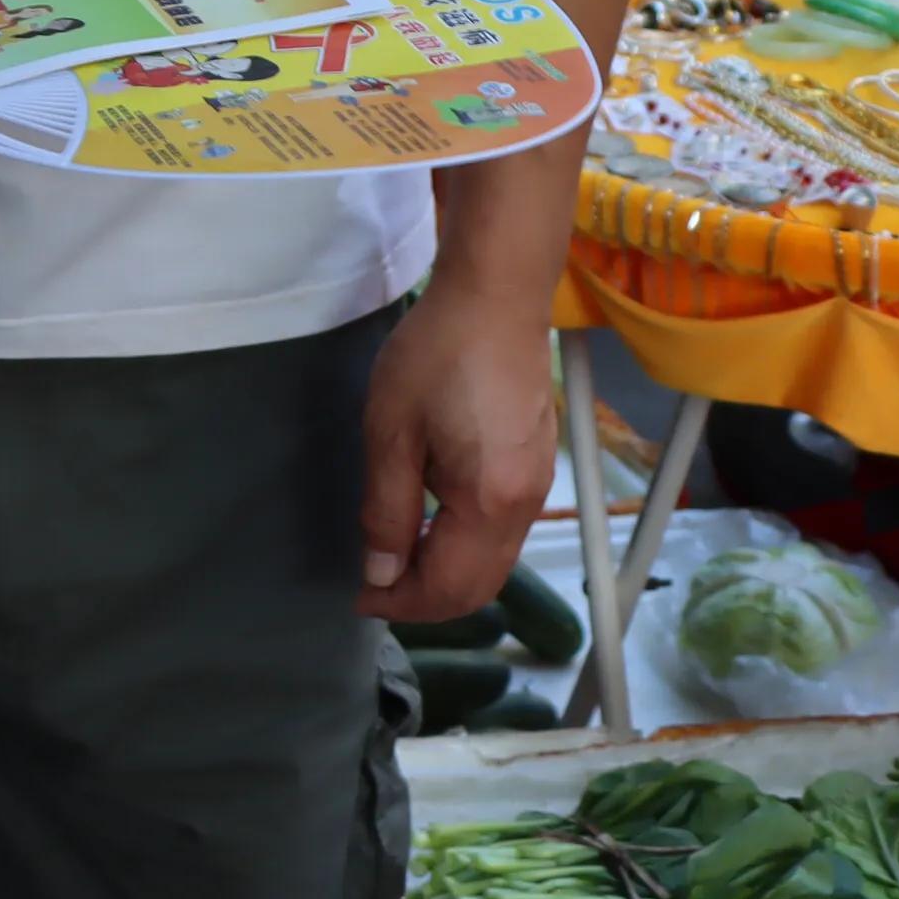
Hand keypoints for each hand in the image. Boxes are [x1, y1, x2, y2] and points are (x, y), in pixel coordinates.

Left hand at [356, 280, 558, 622]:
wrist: (496, 294)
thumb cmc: (437, 354)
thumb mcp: (392, 432)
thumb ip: (387, 511)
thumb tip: (382, 574)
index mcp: (491, 503)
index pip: (450, 587)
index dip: (402, 603)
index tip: (359, 597)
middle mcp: (527, 505)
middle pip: (480, 586)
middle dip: (426, 600)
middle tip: (374, 587)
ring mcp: (539, 485)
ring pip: (495, 562)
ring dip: (446, 573)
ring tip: (395, 559)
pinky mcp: (538, 464)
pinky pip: (503, 531)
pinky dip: (466, 546)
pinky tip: (430, 524)